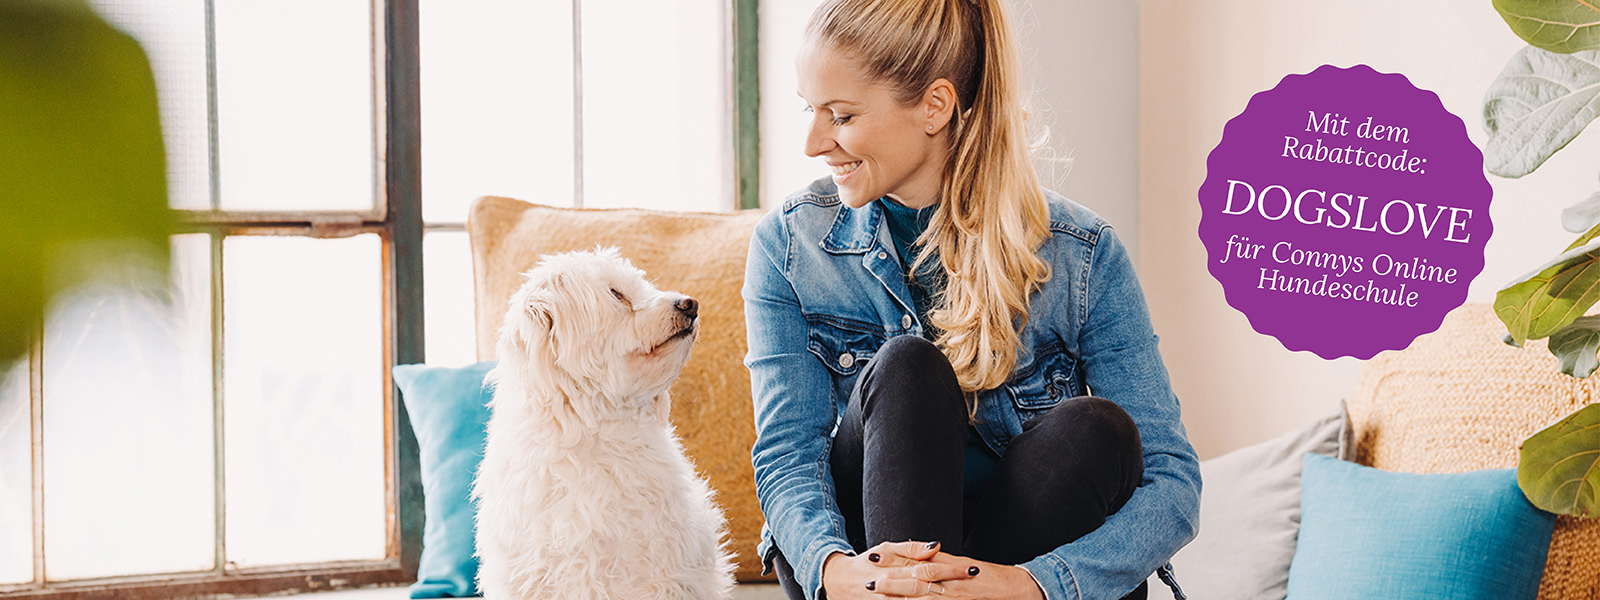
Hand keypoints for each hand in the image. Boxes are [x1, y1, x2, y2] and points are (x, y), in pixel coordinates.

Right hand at [821, 540, 965, 598]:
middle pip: (928, 586)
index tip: (970, 568)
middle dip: (952, 583)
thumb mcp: (886, 549)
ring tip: (965, 596)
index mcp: (894, 567)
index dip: (950, 568)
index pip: (928, 567)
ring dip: (942, 599)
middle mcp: (894, 586)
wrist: (839, 582)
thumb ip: (911, 548)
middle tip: (972, 578)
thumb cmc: (866, 563)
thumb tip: (936, 545)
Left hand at [868, 551, 1043, 599]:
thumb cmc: (991, 577)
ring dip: (899, 595)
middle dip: (891, 579)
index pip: (917, 559)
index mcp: (949, 565)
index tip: (875, 555)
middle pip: (916, 577)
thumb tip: (921, 554)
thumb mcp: (963, 564)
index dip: (895, 557)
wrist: (1017, 589)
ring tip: (879, 593)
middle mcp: (951, 579)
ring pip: (923, 594)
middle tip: (869, 580)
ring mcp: (955, 595)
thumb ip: (941, 561)